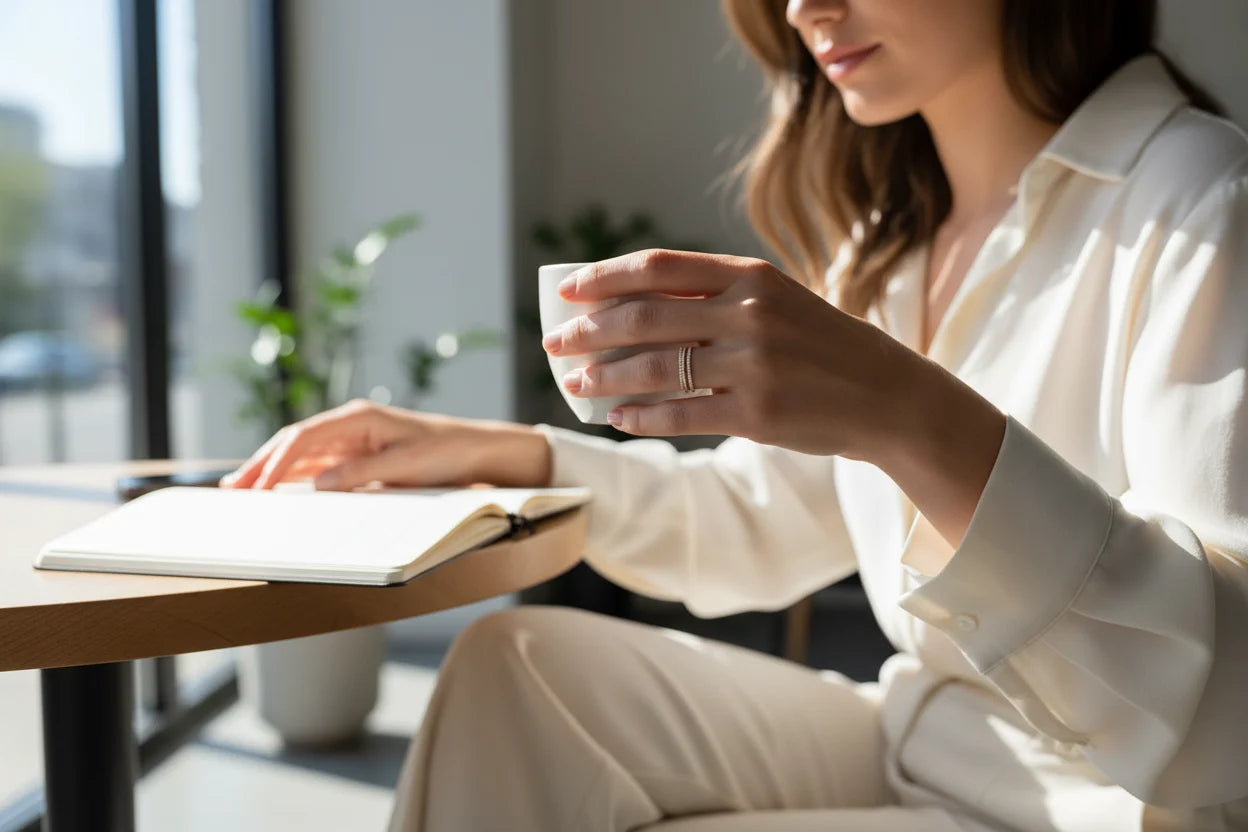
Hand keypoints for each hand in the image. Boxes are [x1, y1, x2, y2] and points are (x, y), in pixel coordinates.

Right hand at [218, 399, 551, 490]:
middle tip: (232, 490)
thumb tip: (318, 485)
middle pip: (294, 443)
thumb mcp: (408, 465)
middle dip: (261, 464)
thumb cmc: (447, 452)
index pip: (305, 438)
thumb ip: (362, 473)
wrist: (477, 450)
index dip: (277, 463)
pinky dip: (294, 477)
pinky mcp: (358, 455)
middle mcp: (351, 424)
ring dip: (271, 471)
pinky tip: (276, 490)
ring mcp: (353, 438)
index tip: (258, 487)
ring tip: (241, 491)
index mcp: (360, 418)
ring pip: (301, 454)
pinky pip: (318, 465)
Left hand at [543, 249, 919, 457]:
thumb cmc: (819, 346)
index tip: (567, 289)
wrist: (886, 396)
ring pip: (652, 369)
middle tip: (555, 343)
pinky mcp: (756, 413)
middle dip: (588, 331)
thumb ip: (714, 300)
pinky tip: (618, 416)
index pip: (659, 268)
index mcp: (752, 277)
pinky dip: (639, 416)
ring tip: (577, 384)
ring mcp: (753, 366)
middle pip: (643, 318)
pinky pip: (678, 414)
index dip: (603, 276)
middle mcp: (750, 315)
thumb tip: (630, 311)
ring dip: (603, 377)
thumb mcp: (777, 303)